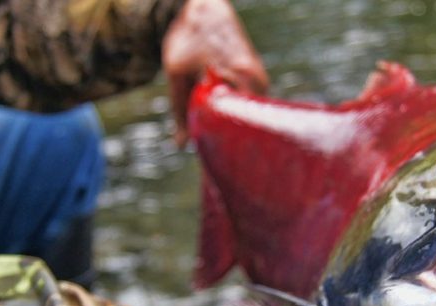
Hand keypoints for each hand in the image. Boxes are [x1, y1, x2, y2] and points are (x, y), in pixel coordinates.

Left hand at [162, 0, 268, 146]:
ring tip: (216, 138)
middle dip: (230, 139)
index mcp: (240, 78)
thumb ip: (180, 111)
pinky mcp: (256, 77)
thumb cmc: (189, 36)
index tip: (217, 160)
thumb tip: (181, 145)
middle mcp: (256, 79)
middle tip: (214, 154)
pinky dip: (234, 112)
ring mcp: (259, 78)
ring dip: (231, 125)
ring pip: (247, 113)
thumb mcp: (176, 74)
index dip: (226, 144)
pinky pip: (247, 103)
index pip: (239, 124)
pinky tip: (221, 119)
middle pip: (247, 122)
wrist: (204, 6)